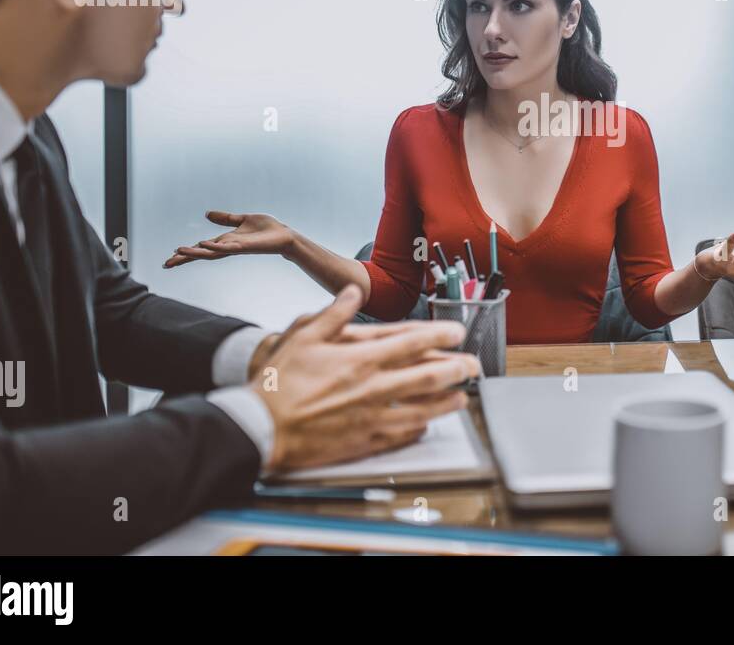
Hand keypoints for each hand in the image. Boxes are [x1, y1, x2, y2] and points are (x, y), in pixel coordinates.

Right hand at [163, 210, 292, 268]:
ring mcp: (235, 248)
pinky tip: (204, 244)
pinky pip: (227, 247)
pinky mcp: (245, 247)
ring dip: (195, 253)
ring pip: (211, 253)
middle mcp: (228, 246)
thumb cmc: (267, 229)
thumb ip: (225, 218)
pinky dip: (215, 246)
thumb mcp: (242, 219)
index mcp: (226, 240)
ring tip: (178, 252)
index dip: (188, 252)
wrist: (285, 236)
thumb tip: (207, 214)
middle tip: (166, 264)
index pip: (202, 247)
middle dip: (185, 258)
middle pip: (202, 254)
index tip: (171, 256)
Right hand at [253, 285, 479, 471]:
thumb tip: (353, 291)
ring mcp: (372, 417)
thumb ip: (333, 313)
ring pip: (424, 408)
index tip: (458, 332)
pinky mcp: (365, 441)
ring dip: (448, 401)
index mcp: (361, 358)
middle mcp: (374, 387)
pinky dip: (419, 427)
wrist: (259, 427)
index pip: (414, 342)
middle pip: (430, 376)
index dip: (442, 335)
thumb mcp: (303, 336)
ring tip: (462, 395)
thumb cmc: (279, 382)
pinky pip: (402, 434)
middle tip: (474, 365)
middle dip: (459, 369)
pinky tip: (427, 423)